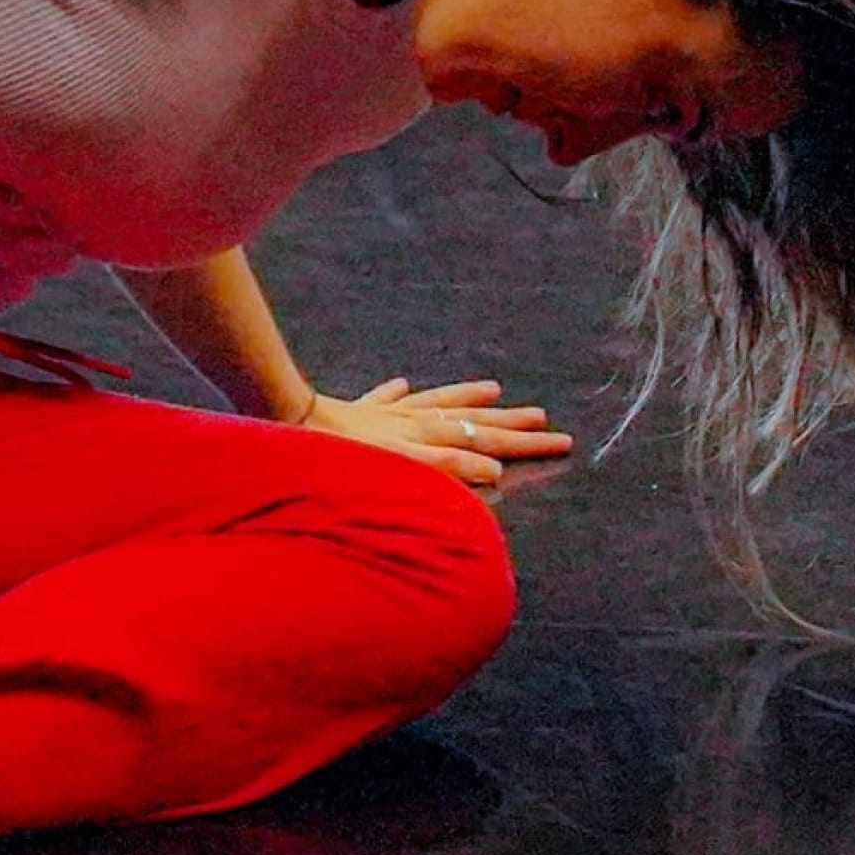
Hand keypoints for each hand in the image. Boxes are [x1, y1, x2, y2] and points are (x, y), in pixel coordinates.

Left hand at [298, 377, 573, 485]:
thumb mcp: (402, 470)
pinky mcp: (357, 411)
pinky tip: (403, 383)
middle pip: (470, 421)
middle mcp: (414, 421)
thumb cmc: (345, 457)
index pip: (487, 441)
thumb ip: (448, 470)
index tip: (560, 440)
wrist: (294, 423)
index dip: (524, 444)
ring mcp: (387, 413)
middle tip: (546, 420)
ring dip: (468, 398)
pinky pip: (385, 399)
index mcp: (429, 437)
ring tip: (494, 390)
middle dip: (510, 424)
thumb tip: (492, 470)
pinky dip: (397, 393)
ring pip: (437, 402)